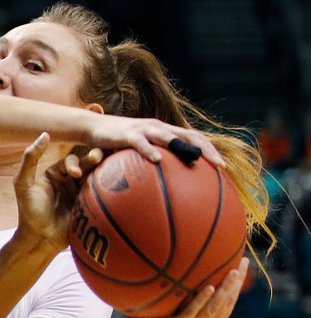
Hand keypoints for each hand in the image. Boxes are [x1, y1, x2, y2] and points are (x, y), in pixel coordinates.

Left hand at [14, 132, 101, 251]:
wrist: (40, 239)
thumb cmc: (29, 211)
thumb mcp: (23, 182)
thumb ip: (31, 158)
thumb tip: (45, 134)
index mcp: (56, 173)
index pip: (70, 160)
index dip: (74, 162)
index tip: (74, 173)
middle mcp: (70, 180)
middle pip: (87, 165)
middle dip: (94, 159)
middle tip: (99, 158)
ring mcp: (81, 193)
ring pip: (97, 176)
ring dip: (104, 170)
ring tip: (112, 166)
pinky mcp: (90, 205)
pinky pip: (103, 192)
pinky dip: (109, 185)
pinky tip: (117, 180)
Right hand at [85, 116, 222, 168]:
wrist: (93, 127)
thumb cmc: (117, 145)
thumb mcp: (137, 154)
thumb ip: (151, 166)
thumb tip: (164, 190)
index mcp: (165, 132)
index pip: (194, 138)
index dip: (210, 150)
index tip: (223, 167)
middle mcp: (159, 128)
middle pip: (188, 136)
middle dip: (206, 150)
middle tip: (218, 166)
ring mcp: (144, 129)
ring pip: (168, 135)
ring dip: (183, 146)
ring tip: (195, 158)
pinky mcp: (127, 134)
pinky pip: (140, 143)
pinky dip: (150, 150)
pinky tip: (158, 160)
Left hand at [126, 258, 247, 317]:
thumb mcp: (181, 309)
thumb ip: (191, 295)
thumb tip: (196, 266)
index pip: (230, 302)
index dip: (238, 284)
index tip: (244, 263)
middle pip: (226, 304)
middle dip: (236, 284)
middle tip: (242, 264)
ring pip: (214, 309)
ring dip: (225, 290)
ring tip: (232, 273)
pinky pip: (192, 312)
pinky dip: (202, 300)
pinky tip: (209, 287)